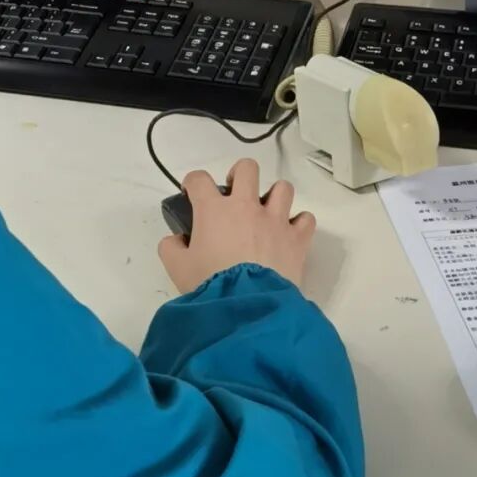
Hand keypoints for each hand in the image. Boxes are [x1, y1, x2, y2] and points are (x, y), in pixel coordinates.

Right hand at [158, 158, 316, 294]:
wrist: (246, 307)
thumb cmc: (210, 285)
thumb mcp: (177, 269)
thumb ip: (171, 248)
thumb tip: (175, 240)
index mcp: (214, 210)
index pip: (199, 179)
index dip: (193, 183)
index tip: (192, 195)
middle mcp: (246, 206)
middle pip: (247, 169)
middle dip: (240, 176)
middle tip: (235, 196)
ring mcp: (275, 220)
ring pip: (282, 188)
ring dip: (274, 197)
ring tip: (267, 214)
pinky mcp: (296, 238)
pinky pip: (306, 219)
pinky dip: (299, 224)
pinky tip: (289, 234)